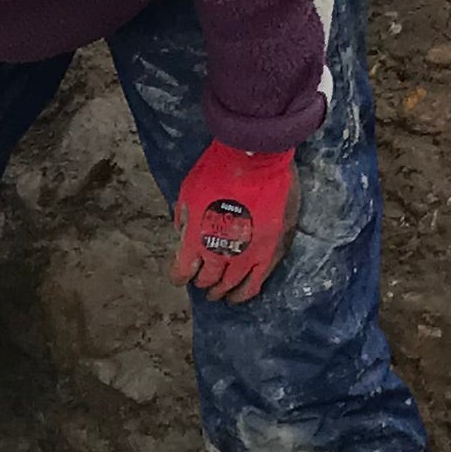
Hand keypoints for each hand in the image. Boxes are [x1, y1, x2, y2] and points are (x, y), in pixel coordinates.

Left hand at [172, 142, 294, 302]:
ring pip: (234, 285)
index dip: (179, 276)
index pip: (182, 271)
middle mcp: (221, 252)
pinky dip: (248, 289)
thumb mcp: (188, 192)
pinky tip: (242, 294)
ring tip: (221, 296)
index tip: (179, 276)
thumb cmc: (218, 168)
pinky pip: (259, 278)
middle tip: (202, 284)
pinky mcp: (271, 248)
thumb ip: (184, 218)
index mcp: (196, 240)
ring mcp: (248, 252)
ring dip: (225, 292)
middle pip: (208, 280)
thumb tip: (183, 233)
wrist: (256, 155)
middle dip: (203, 283)